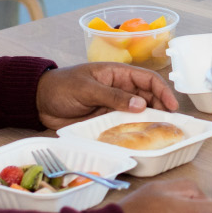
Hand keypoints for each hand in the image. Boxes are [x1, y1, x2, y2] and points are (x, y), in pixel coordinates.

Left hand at [35, 62, 178, 129]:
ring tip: (161, 133)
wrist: (39, 102)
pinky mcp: (107, 120)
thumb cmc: (61, 86)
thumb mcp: (87, 88)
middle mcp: (121, 89)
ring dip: (150, 121)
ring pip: (139, 113)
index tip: (172, 106)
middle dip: (161, 109)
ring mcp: (115, 106)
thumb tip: (141, 104)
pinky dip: (135, 131)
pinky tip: (142, 139)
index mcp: (118, 74)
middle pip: (148, 97)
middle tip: (171, 125)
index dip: (163, 91)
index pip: (148, 79)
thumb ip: (113, 95)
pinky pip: (125, 125)